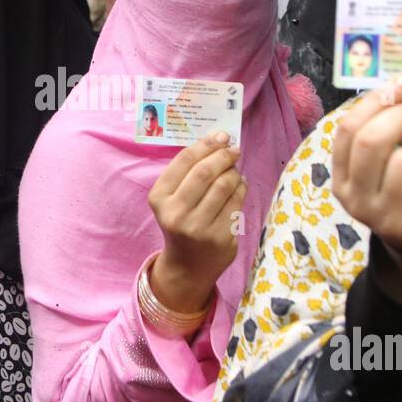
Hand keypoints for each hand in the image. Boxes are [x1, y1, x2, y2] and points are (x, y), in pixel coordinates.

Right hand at [146, 132, 246, 313]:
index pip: (184, 161)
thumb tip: (218, 139)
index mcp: (160, 198)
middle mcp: (176, 213)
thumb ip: (189, 171)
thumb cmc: (181, 221)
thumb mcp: (172, 198)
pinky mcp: (220, 238)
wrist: (187, 264)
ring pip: (225, 185)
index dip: (206, 144)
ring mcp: (198, 228)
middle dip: (224, 155)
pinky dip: (241, 189)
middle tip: (234, 150)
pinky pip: (237, 203)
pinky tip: (239, 188)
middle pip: (206, 171)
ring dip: (234, 173)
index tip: (221, 136)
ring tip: (234, 172)